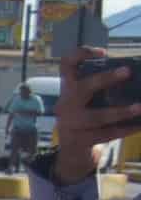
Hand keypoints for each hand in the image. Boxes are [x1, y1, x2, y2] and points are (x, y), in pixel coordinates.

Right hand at [54, 46, 140, 185]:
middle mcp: (66, 103)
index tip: (103, 52)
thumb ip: (103, 88)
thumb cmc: (88, 114)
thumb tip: (135, 78)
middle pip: (82, 88)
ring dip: (121, 112)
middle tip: (127, 71)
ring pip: (96, 116)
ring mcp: (69, 122)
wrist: (72, 147)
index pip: (66, 65)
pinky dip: (124, 129)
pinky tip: (139, 125)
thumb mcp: (89, 98)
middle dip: (104, 79)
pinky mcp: (77, 140)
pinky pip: (104, 134)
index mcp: (69, 86)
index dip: (80, 54)